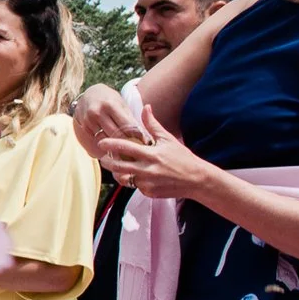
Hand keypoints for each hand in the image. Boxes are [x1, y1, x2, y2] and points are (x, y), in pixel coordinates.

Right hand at [73, 84, 147, 156]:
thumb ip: (129, 117)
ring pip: (106, 139)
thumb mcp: (120, 103)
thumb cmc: (109, 99)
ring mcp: (89, 121)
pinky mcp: (84, 127)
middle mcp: (98, 112)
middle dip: (127, 142)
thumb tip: (142, 134)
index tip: (144, 141)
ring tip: (126, 150)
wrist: (88, 95)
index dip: (136, 134)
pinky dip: (106, 143)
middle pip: (116, 134)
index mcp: (111, 105)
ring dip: (116, 146)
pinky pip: (98, 139)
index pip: (126, 124)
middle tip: (137, 149)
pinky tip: (113, 146)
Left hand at [94, 104, 213, 201]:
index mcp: (152, 154)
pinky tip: (136, 176)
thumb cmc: (182, 158)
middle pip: (119, 166)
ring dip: (117, 173)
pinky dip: (133, 181)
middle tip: (103, 157)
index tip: (101, 142)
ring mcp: (148, 183)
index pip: (126, 147)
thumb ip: (153, 125)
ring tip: (116, 167)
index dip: (111, 144)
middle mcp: (148, 170)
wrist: (196, 180)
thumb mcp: (168, 139)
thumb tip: (146, 107)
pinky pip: (134, 186)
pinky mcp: (149, 192)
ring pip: (123, 179)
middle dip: (107, 162)